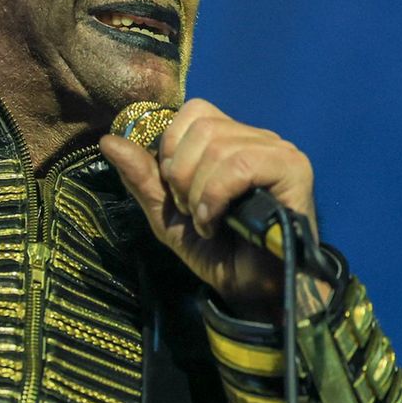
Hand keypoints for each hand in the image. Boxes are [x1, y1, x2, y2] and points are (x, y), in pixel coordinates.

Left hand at [99, 98, 324, 320]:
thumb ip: (141, 177)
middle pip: (202, 125)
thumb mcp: (167, 214)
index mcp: (231, 140)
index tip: (176, 189)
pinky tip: (219, 221)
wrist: (252, 292)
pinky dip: (217, 196)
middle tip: (192, 211)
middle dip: (182, 175)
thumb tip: (108, 141)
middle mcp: (257, 139)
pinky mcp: (293, 170)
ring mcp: (278, 151)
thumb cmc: (217, 252)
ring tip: (207, 221)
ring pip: (218, 145)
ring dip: (199, 192)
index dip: (173, 146)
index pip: (194, 111)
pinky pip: (240, 164)